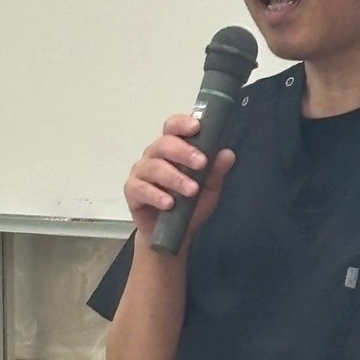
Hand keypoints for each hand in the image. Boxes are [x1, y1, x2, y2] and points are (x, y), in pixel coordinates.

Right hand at [124, 113, 235, 247]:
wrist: (174, 236)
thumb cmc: (190, 206)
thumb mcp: (209, 190)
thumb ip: (216, 172)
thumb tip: (228, 154)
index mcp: (173, 149)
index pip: (173, 127)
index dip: (182, 124)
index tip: (196, 127)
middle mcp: (155, 155)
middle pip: (164, 144)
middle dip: (184, 152)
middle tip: (201, 164)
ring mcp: (141, 172)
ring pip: (154, 167)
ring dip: (175, 178)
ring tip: (191, 190)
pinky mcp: (132, 191)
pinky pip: (141, 189)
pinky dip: (156, 195)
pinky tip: (169, 203)